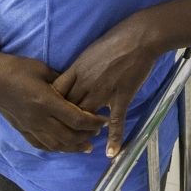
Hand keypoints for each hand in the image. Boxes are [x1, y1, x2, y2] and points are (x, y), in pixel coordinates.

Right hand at [0, 52, 106, 152]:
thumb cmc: (17, 68)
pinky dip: (54, 148)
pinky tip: (63, 147)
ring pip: (55, 145)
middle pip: (69, 136)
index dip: (93, 123)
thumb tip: (78, 89)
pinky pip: (40, 144)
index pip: (76, 119)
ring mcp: (28, 125)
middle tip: (98, 133)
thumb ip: (62, 82)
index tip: (104, 121)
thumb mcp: (44, 70)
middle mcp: (38, 118)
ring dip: (73, 147)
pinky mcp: (21, 128)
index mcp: (46, 101)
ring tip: (86, 146)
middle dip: (86, 136)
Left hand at [52, 17, 156, 158]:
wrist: (139, 37)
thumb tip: (71, 77)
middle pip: (68, 108)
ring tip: (85, 141)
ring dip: (84, 131)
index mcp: (77, 70)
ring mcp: (103, 91)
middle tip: (66, 134)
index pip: (56, 93)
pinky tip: (112, 152)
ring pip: (86, 117)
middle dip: (65, 123)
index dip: (52, 106)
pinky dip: (114, 138)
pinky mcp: (121, 97)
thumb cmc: (115, 39)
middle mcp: (85, 82)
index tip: (51, 115)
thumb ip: (79, 67)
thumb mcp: (89, 51)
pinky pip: (115, 121)